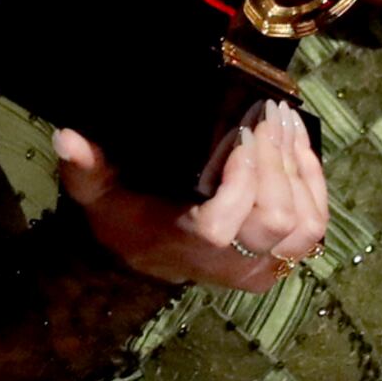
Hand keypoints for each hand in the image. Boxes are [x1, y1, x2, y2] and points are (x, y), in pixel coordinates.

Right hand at [53, 102, 329, 293]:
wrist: (149, 259)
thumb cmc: (127, 220)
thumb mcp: (98, 194)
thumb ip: (84, 168)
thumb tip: (66, 138)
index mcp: (192, 247)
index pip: (227, 221)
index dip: (244, 174)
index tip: (244, 127)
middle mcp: (234, 266)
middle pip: (277, 218)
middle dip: (278, 160)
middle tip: (270, 112)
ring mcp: (263, 268)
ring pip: (305, 223)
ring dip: (300, 167)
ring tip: (286, 123)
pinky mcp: (283, 261)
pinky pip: (316, 226)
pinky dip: (315, 183)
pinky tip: (300, 146)